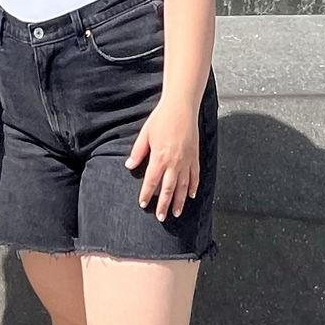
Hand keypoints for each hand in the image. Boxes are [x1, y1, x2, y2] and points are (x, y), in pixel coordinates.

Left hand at [127, 95, 200, 218]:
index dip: (146, 194)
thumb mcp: (145, 134)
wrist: (181, 107)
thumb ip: (138, 152)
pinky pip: (195, 176)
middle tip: (161, 217)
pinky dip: (193, 187)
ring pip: (183, 187)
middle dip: (164, 205)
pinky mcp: (194, 156)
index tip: (143, 204)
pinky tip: (191, 195)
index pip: (151, 182)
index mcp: (159, 158)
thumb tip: (129, 166)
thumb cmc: (162, 119)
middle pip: (168, 189)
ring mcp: (186, 161)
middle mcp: (174, 163)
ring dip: (179, 201)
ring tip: (176, 213)